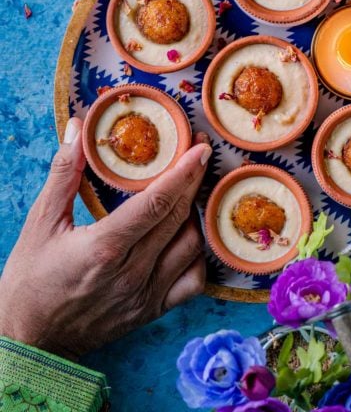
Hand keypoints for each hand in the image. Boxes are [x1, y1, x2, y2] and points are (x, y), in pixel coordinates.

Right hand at [0, 118, 211, 360]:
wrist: (30, 339)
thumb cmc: (30, 280)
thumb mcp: (40, 222)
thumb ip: (63, 174)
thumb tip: (77, 130)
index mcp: (105, 246)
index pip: (157, 202)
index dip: (183, 172)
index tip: (198, 148)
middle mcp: (132, 272)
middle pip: (178, 217)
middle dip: (195, 181)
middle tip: (200, 155)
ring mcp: (146, 294)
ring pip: (191, 246)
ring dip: (196, 215)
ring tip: (192, 191)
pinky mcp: (152, 311)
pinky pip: (192, 281)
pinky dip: (198, 256)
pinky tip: (188, 238)